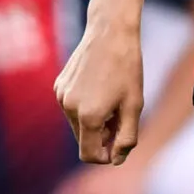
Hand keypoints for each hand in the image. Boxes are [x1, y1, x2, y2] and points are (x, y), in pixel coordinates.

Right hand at [55, 16, 143, 164]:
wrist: (110, 32)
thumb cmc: (127, 69)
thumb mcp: (134, 105)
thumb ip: (126, 137)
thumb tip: (116, 160)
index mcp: (88, 116)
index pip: (89, 155)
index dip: (105, 157)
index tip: (118, 147)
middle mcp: (69, 108)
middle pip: (83, 140)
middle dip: (101, 137)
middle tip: (121, 117)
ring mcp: (61, 95)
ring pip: (77, 124)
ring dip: (93, 122)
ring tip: (112, 101)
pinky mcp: (59, 85)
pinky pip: (71, 107)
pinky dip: (84, 107)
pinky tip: (100, 88)